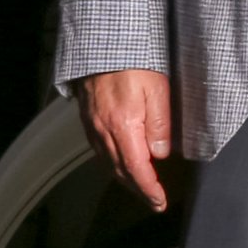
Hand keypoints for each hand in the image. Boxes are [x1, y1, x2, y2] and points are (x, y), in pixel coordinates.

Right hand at [84, 68, 174, 211]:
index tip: (160, 201)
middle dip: (138, 190)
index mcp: (123, 126)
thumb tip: (160, 154)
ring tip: (140, 189)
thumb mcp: (158, 90)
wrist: (102, 44)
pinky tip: (120, 164)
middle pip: (120, 170)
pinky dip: (112, 164)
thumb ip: (160, 124)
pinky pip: (99, 150)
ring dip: (125, 179)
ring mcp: (93, 125)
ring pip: (108, 162)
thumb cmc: (134, 62)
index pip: (137, 168)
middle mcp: (103, 130)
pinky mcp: (88, 118)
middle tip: (154, 202)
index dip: (148, 189)